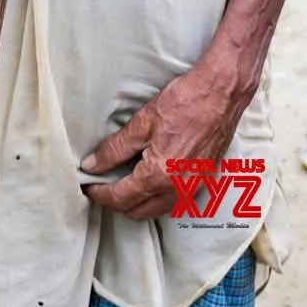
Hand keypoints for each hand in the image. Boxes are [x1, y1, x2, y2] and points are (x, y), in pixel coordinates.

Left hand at [81, 62, 248, 219]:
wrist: (221, 95)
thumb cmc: (183, 103)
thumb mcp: (141, 122)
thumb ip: (114, 148)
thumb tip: (92, 165)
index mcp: (158, 176)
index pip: (120, 198)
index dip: (98, 193)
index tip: (86, 185)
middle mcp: (177, 190)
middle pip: (137, 211)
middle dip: (114, 202)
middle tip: (98, 185)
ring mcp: (193, 189)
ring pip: (156, 210)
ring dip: (135, 204)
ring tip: (119, 183)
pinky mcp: (203, 182)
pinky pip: (172, 202)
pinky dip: (154, 199)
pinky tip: (146, 181)